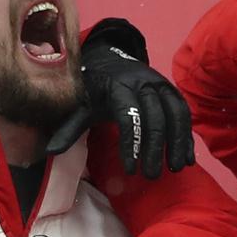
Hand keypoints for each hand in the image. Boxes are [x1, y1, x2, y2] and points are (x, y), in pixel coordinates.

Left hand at [47, 21, 193, 178]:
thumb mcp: (81, 105)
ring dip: (177, 143)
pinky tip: (185, 158)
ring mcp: (162, 85)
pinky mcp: (173, 91)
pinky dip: (186, 136)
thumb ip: (69, 129)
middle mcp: (144, 83)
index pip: (128, 116)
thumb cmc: (95, 89)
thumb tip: (50, 153)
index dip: (131, 144)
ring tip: (174, 169)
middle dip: (154, 149)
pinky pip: (184, 113)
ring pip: (176, 114)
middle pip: (155, 117)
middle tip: (150, 175)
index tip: (130, 169)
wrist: (113, 61)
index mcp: (118, 86)